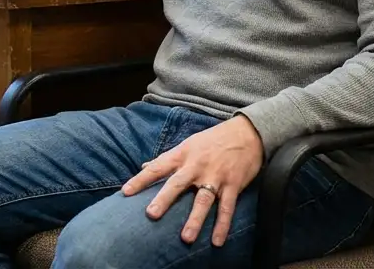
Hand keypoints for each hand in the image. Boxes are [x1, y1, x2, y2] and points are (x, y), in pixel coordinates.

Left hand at [120, 115, 264, 246]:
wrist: (247, 133)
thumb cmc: (213, 140)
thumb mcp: (188, 144)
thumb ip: (167, 158)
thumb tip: (144, 166)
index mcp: (182, 155)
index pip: (157, 167)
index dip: (141, 179)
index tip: (125, 192)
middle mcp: (197, 166)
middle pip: (177, 184)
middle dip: (164, 199)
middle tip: (151, 215)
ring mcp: (215, 177)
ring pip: (203, 200)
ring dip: (195, 220)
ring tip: (186, 238)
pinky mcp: (233, 185)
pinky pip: (227, 208)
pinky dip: (222, 225)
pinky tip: (216, 241)